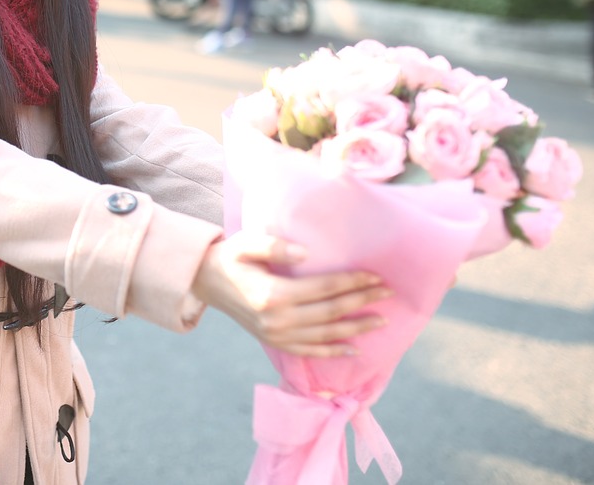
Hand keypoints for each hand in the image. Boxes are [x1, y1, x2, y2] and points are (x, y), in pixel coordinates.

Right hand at [191, 231, 390, 357]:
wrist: (205, 281)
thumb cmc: (229, 257)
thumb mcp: (246, 243)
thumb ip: (275, 246)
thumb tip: (306, 254)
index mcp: (273, 294)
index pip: (323, 288)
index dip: (351, 281)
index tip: (375, 275)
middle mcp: (278, 319)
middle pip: (330, 312)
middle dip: (361, 301)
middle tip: (388, 293)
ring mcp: (276, 335)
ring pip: (325, 334)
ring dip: (356, 328)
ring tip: (381, 321)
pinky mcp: (274, 342)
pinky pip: (309, 350)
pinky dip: (332, 351)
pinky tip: (353, 349)